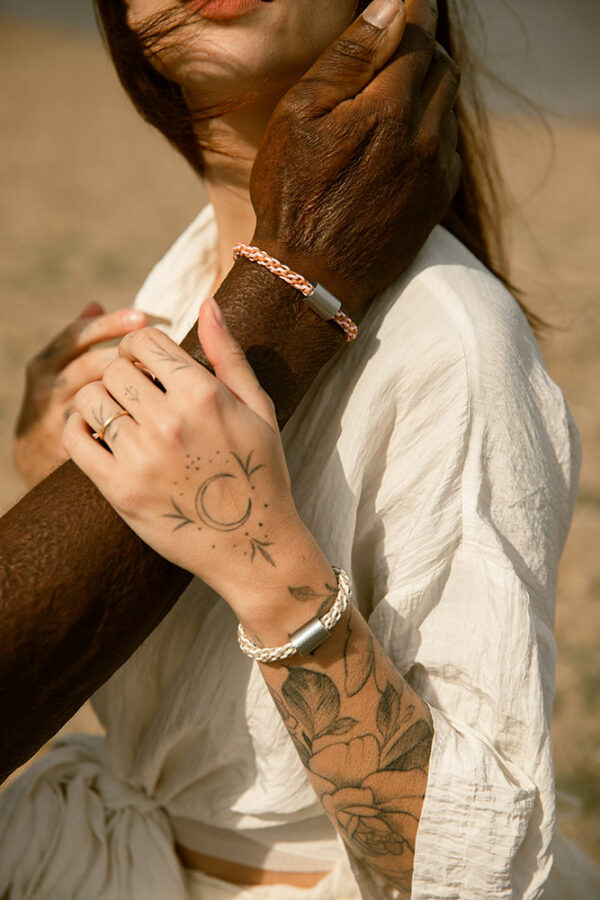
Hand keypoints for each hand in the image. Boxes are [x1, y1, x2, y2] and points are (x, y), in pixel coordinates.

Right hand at [14, 303, 146, 486]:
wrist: (36, 463)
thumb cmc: (59, 406)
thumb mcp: (59, 373)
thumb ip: (79, 343)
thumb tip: (95, 304)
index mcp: (45, 365)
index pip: (76, 335)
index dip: (109, 324)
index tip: (141, 318)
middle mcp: (45, 390)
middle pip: (91, 364)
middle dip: (129, 359)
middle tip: (162, 357)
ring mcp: (55, 420)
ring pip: (98, 397)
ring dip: (133, 390)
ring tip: (162, 386)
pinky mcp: (68, 450)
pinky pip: (101, 431)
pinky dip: (128, 421)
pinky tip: (151, 417)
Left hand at [63, 300, 331, 632]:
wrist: (253, 545)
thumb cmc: (262, 473)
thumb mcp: (260, 408)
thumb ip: (229, 354)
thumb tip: (208, 303)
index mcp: (202, 395)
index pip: (144, 342)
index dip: (143, 349)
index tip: (151, 367)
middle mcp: (168, 421)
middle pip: (114, 369)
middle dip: (123, 375)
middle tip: (139, 397)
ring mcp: (140, 457)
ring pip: (90, 399)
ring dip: (100, 401)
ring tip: (120, 417)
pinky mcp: (119, 490)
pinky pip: (75, 439)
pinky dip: (78, 429)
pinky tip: (99, 436)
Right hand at [251, 0, 459, 315]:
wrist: (311, 276)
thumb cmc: (293, 195)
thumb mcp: (301, 116)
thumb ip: (349, 58)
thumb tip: (389, 7)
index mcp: (390, 109)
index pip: (416, 36)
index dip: (412, 11)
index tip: (407, 0)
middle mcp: (425, 137)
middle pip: (442, 67)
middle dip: (423, 46)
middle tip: (400, 39)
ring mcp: (436, 172)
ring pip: (448, 106)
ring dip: (430, 86)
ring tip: (398, 86)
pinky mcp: (437, 200)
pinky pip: (449, 146)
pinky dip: (434, 127)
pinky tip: (406, 133)